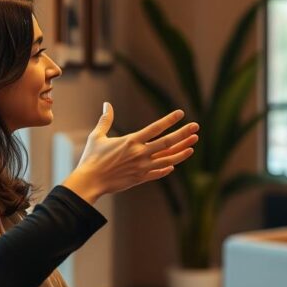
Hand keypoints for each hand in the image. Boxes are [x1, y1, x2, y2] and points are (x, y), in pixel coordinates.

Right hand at [62, 103, 198, 203]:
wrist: (90, 181)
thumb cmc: (91, 158)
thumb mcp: (97, 136)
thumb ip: (105, 120)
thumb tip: (107, 104)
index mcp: (131, 141)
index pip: (155, 128)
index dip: (169, 120)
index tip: (181, 113)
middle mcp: (140, 153)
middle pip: (167, 142)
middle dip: (183, 134)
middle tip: (196, 127)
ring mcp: (142, 167)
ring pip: (167, 159)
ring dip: (181, 152)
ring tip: (193, 145)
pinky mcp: (140, 178)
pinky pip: (158, 173)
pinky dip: (167, 169)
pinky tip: (174, 165)